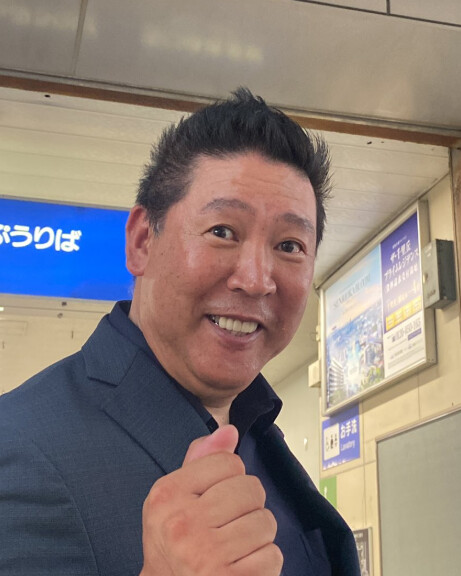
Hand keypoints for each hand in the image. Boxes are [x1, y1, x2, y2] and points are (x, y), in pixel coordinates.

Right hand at [140, 425, 282, 575]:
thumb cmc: (174, 544)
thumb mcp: (174, 499)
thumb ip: (201, 461)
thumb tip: (229, 431)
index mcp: (167, 495)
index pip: (228, 462)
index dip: (229, 479)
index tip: (214, 500)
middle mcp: (183, 523)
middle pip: (251, 489)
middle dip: (247, 506)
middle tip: (226, 525)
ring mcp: (207, 555)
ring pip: (266, 522)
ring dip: (257, 535)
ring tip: (234, 547)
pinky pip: (273, 555)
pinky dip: (264, 562)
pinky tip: (241, 566)